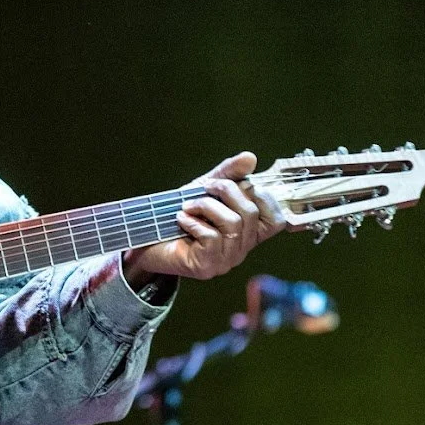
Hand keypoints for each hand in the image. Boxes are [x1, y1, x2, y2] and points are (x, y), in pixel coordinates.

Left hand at [123, 152, 284, 280]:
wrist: (148, 240)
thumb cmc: (181, 216)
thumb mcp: (205, 190)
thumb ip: (228, 175)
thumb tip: (250, 158)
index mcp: (248, 233)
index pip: (276, 220)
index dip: (262, 196)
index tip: (237, 184)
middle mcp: (242, 249)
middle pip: (251, 214)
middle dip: (227, 191)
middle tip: (203, 187)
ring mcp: (226, 261)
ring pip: (232, 224)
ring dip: (206, 206)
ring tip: (187, 205)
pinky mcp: (207, 267)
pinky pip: (211, 237)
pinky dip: (194, 222)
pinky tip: (181, 220)